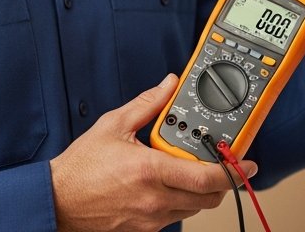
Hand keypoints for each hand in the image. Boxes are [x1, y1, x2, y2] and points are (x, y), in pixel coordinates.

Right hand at [50, 74, 257, 231]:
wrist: (58, 201)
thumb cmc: (81, 167)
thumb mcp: (114, 125)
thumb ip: (147, 103)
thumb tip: (168, 85)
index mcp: (150, 170)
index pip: (205, 177)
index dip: (232, 171)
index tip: (246, 163)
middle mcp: (154, 198)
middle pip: (208, 197)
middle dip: (222, 181)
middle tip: (224, 165)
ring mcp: (150, 217)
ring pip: (194, 208)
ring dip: (201, 191)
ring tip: (194, 171)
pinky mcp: (144, 228)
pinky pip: (175, 216)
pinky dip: (181, 202)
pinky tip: (170, 185)